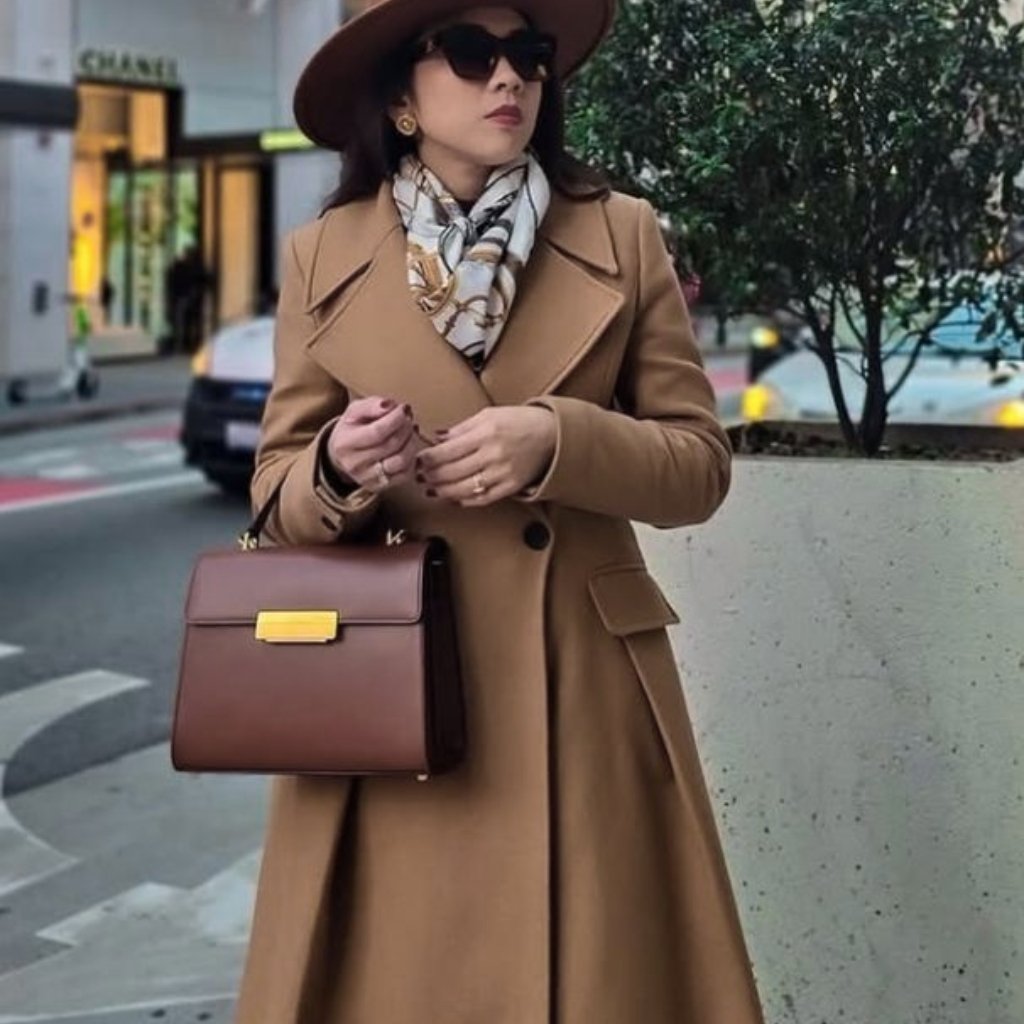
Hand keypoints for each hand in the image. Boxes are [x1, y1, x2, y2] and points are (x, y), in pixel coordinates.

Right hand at [325, 396, 424, 492]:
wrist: (342, 455)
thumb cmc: (351, 429)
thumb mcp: (355, 411)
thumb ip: (372, 405)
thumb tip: (390, 406)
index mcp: (345, 443)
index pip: (377, 431)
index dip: (396, 419)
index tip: (404, 408)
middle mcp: (355, 464)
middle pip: (392, 445)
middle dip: (406, 428)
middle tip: (408, 419)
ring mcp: (368, 478)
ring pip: (401, 461)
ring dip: (412, 443)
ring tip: (410, 432)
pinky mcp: (380, 487)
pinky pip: (406, 474)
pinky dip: (412, 459)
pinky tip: (408, 447)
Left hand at [416, 406, 555, 506]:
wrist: (551, 435)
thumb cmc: (520, 421)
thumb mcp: (488, 415)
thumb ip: (462, 428)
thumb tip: (437, 438)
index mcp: (486, 433)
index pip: (448, 450)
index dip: (429, 458)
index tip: (418, 460)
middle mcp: (493, 454)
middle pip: (453, 471)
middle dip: (432, 476)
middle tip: (421, 477)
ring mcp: (502, 473)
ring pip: (465, 488)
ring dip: (444, 491)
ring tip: (433, 489)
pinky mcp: (511, 487)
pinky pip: (483, 498)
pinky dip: (466, 500)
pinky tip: (455, 497)